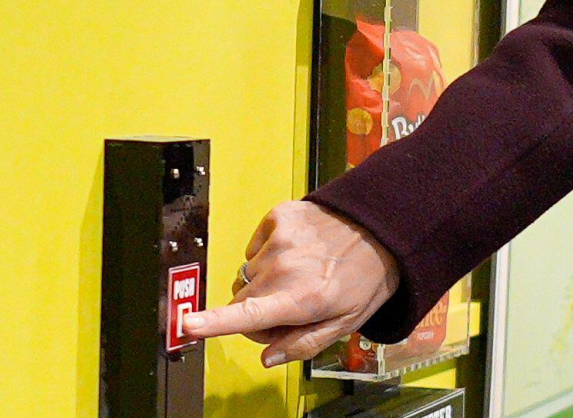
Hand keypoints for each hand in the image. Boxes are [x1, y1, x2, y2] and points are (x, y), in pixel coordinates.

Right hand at [181, 200, 399, 367]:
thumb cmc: (367, 277)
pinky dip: (271, 252)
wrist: (386, 226)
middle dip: (259, 310)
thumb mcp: (345, 323)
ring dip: (267, 280)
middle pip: (242, 301)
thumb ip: (303, 344)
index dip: (212, 323)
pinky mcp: (279, 215)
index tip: (187, 325)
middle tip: (294, 304)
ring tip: (303, 271)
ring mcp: (280, 238)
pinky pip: (255, 246)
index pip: (247, 315)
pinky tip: (299, 250)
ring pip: (249, 275)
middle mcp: (285, 268)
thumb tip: (267, 356)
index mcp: (301, 298)